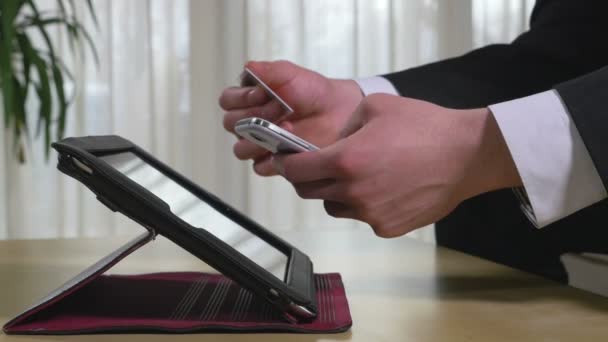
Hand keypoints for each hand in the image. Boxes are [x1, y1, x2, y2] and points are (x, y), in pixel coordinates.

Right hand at [219, 60, 361, 175]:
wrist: (338, 111)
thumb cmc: (313, 92)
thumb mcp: (290, 74)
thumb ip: (268, 71)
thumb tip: (249, 68)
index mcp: (248, 99)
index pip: (227, 101)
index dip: (241, 98)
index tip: (262, 93)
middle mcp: (251, 122)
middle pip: (231, 124)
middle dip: (253, 116)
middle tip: (278, 109)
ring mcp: (261, 143)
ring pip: (240, 149)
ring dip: (259, 139)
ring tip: (285, 128)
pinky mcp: (274, 162)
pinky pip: (259, 167)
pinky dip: (271, 158)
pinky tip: (287, 146)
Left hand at [272, 94, 521, 236]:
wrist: (466, 155)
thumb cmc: (425, 126)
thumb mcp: (376, 107)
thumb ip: (344, 125)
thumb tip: (333, 141)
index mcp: (344, 160)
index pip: (295, 170)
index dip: (285, 164)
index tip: (284, 160)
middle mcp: (352, 192)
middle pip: (309, 191)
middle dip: (307, 178)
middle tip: (316, 165)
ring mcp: (370, 214)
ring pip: (334, 207)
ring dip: (335, 193)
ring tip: (358, 175)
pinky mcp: (388, 227)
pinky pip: (363, 217)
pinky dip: (364, 205)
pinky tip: (384, 188)